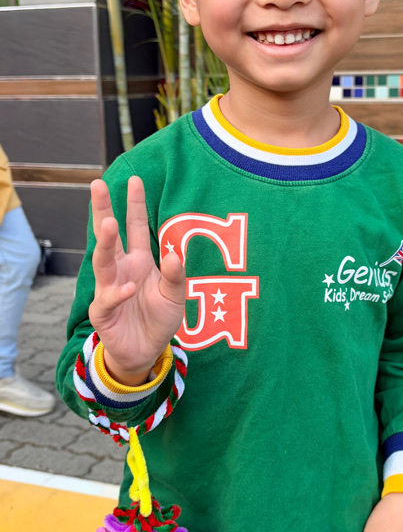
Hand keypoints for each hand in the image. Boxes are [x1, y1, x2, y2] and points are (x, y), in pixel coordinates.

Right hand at [88, 176, 185, 382]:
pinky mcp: (103, 311)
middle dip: (103, 209)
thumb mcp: (175, 296)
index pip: (135, 226)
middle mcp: (120, 269)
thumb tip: (176, 252)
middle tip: (97, 184)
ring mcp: (109, 288)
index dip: (134, 204)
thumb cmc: (157, 319)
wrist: (145, 352)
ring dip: (105, 243)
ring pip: (102, 261)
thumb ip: (177, 275)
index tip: (134, 179)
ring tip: (109, 223)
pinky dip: (120, 292)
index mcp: (138, 260)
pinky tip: (130, 287)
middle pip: (109, 235)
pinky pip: (109, 298)